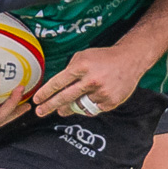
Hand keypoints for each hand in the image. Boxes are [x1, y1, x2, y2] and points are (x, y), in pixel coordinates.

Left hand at [33, 45, 148, 118]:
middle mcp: (91, 80)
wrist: (130, 60)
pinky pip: (93, 110)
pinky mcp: (110, 101)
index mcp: (82, 66)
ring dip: (69, 108)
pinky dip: (88, 107)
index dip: (46, 92)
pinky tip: (89, 101)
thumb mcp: (84, 56)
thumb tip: (57, 87)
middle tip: (40, 112)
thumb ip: (70, 70)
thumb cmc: (104, 58)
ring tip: (63, 110)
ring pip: (79, 106)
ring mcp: (101, 92)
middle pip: (65, 97)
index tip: (37, 100)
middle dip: (50, 106)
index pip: (59, 82)